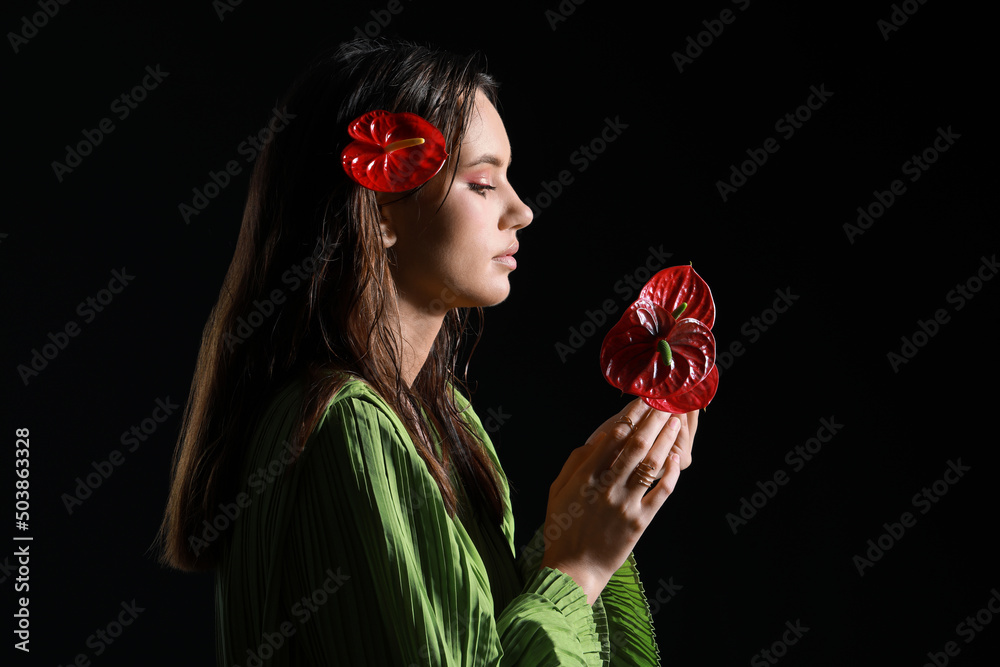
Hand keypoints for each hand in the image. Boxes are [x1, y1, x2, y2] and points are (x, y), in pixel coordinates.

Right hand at [539, 399, 698, 603]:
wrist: (574, 569)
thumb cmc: (563, 528)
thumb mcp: (557, 490)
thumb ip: (575, 463)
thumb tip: (595, 439)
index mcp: (584, 476)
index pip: (612, 437)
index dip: (630, 416)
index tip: (641, 401)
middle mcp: (606, 486)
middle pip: (636, 444)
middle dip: (653, 420)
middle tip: (664, 404)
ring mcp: (624, 504)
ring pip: (651, 463)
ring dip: (665, 440)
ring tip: (674, 422)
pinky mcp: (640, 521)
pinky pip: (661, 492)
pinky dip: (670, 473)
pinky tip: (676, 457)